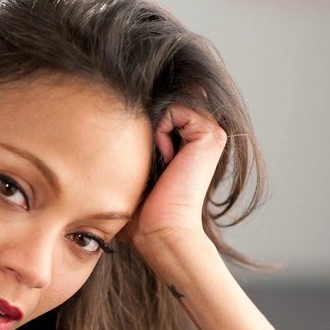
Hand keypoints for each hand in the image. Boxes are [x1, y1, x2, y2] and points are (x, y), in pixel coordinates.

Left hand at [123, 103, 226, 255]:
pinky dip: (161, 131)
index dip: (144, 120)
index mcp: (190, 139)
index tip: (143, 155)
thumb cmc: (143, 209)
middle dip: (148, 122)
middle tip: (154, 159)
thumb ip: (134, 138)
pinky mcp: (210, 134)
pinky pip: (176, 109)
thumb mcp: (135, 166)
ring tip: (161, 160)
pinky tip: (165, 157)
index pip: (162, 105)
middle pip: (166, 101)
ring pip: (170, 104)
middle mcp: (203, 132)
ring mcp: (211, 131)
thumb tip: (119, 110)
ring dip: (154, 129)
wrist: (161, 228)